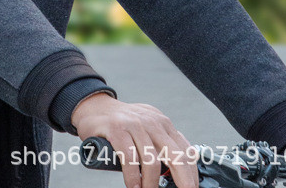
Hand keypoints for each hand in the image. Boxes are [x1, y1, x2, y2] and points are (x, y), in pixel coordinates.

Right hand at [72, 92, 198, 187]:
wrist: (93, 106)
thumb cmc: (121, 124)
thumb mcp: (146, 129)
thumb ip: (160, 145)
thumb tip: (176, 175)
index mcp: (163, 123)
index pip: (186, 151)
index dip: (192, 175)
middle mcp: (152, 122)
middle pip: (176, 156)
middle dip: (183, 181)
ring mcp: (134, 124)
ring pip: (152, 161)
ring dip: (151, 184)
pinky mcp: (117, 129)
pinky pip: (130, 158)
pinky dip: (133, 177)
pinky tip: (133, 186)